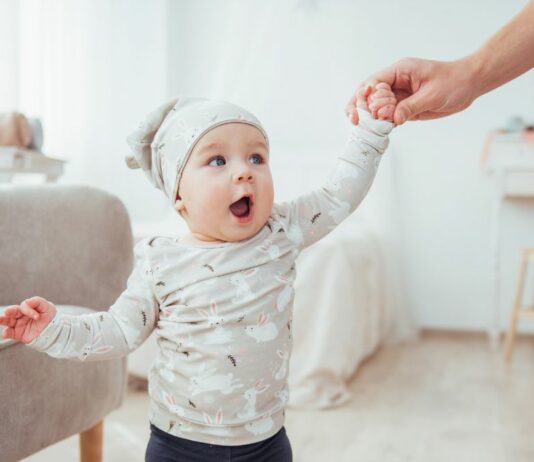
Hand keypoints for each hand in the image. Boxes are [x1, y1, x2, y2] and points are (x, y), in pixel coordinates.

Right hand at [0, 296, 56, 343]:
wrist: (52, 330)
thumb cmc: (49, 316)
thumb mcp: (47, 306)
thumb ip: (37, 301)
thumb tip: (27, 302)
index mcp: (27, 308)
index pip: (24, 306)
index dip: (29, 310)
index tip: (37, 316)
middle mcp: (21, 315)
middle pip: (12, 312)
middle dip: (9, 311)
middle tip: (8, 312)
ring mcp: (18, 324)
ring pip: (8, 321)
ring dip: (3, 320)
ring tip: (0, 319)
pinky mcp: (17, 334)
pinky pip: (9, 333)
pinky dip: (6, 333)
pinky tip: (5, 334)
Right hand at [346, 57, 477, 124]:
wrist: (468, 85)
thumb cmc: (453, 82)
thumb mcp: (432, 94)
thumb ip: (411, 107)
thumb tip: (394, 119)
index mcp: (400, 71)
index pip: (373, 82)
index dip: (365, 95)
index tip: (366, 109)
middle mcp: (395, 83)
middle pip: (368, 95)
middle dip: (365, 108)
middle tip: (372, 120)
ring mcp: (397, 96)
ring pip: (374, 107)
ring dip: (372, 118)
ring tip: (377, 126)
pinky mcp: (402, 108)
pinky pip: (386, 116)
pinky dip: (381, 124)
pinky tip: (382, 130)